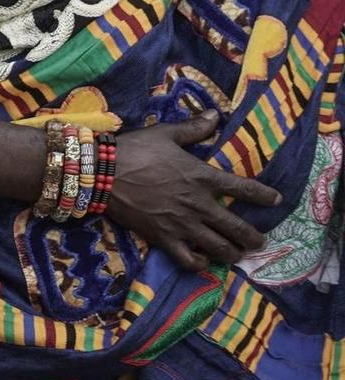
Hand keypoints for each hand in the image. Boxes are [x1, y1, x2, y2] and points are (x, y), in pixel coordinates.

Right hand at [106, 111, 279, 270]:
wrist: (102, 173)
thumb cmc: (135, 150)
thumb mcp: (165, 134)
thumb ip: (193, 128)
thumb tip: (215, 115)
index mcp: (203, 178)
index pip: (244, 189)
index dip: (264, 196)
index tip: (276, 200)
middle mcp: (200, 205)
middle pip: (238, 228)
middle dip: (254, 238)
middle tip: (259, 242)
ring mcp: (183, 225)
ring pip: (219, 248)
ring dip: (233, 254)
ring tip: (237, 255)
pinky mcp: (164, 238)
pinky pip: (188, 260)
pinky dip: (199, 264)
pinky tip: (202, 263)